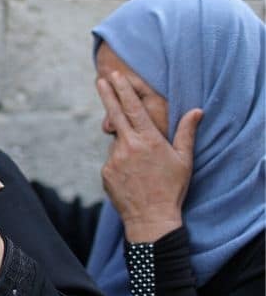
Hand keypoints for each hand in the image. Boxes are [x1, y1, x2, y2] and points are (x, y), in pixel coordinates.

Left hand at [98, 72, 202, 242]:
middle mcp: (128, 146)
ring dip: (125, 147)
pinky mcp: (105, 172)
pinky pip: (112, 161)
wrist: (151, 219)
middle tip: (100, 79)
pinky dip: (120, 163)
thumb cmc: (171, 188)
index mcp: (148, 140)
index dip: (123, 91)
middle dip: (107, 95)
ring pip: (117, 143)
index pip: (133, 109)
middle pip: (114, 115)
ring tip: (141, 168)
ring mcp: (114, 159)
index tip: (114, 76)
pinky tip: (132, 178)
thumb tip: (196, 110)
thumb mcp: (184, 160)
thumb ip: (186, 132)